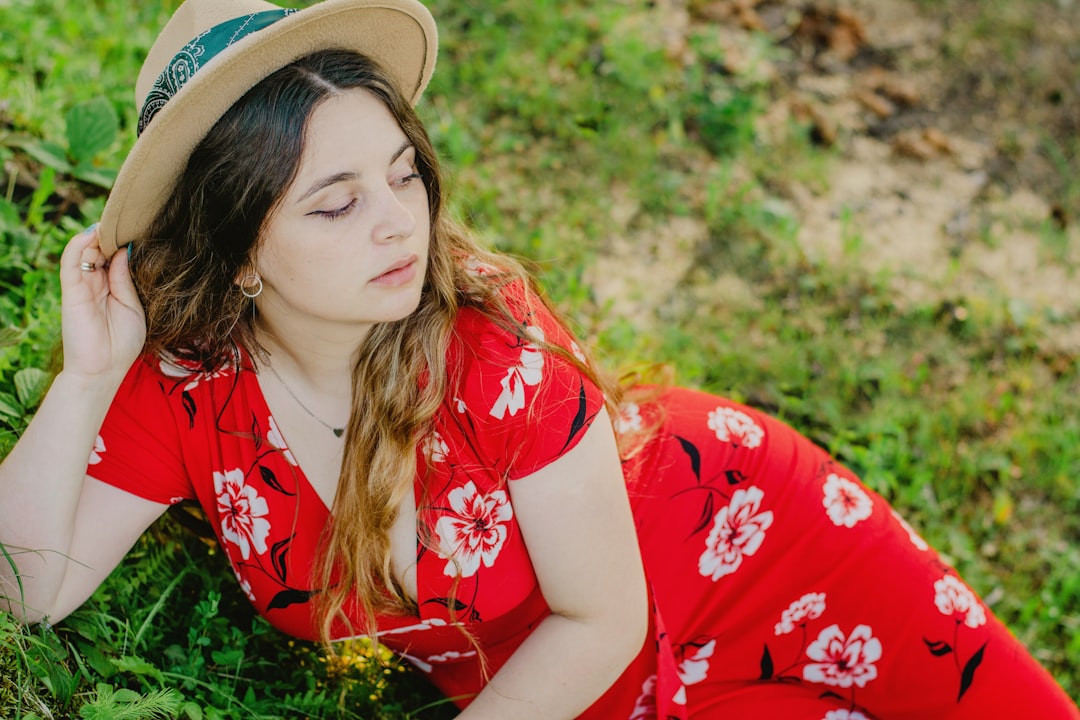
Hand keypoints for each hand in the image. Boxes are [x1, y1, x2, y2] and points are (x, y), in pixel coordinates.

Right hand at [58, 225, 145, 383]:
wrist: (104, 369)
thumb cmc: (122, 342)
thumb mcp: (132, 306)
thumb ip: (125, 279)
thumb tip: (126, 250)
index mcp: (112, 286)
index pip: (114, 256)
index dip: (123, 241)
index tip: (140, 225)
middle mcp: (95, 282)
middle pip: (100, 248)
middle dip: (113, 233)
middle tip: (130, 217)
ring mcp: (82, 285)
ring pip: (84, 250)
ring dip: (97, 234)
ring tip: (114, 222)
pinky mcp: (71, 290)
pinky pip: (70, 261)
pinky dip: (79, 244)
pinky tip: (94, 234)